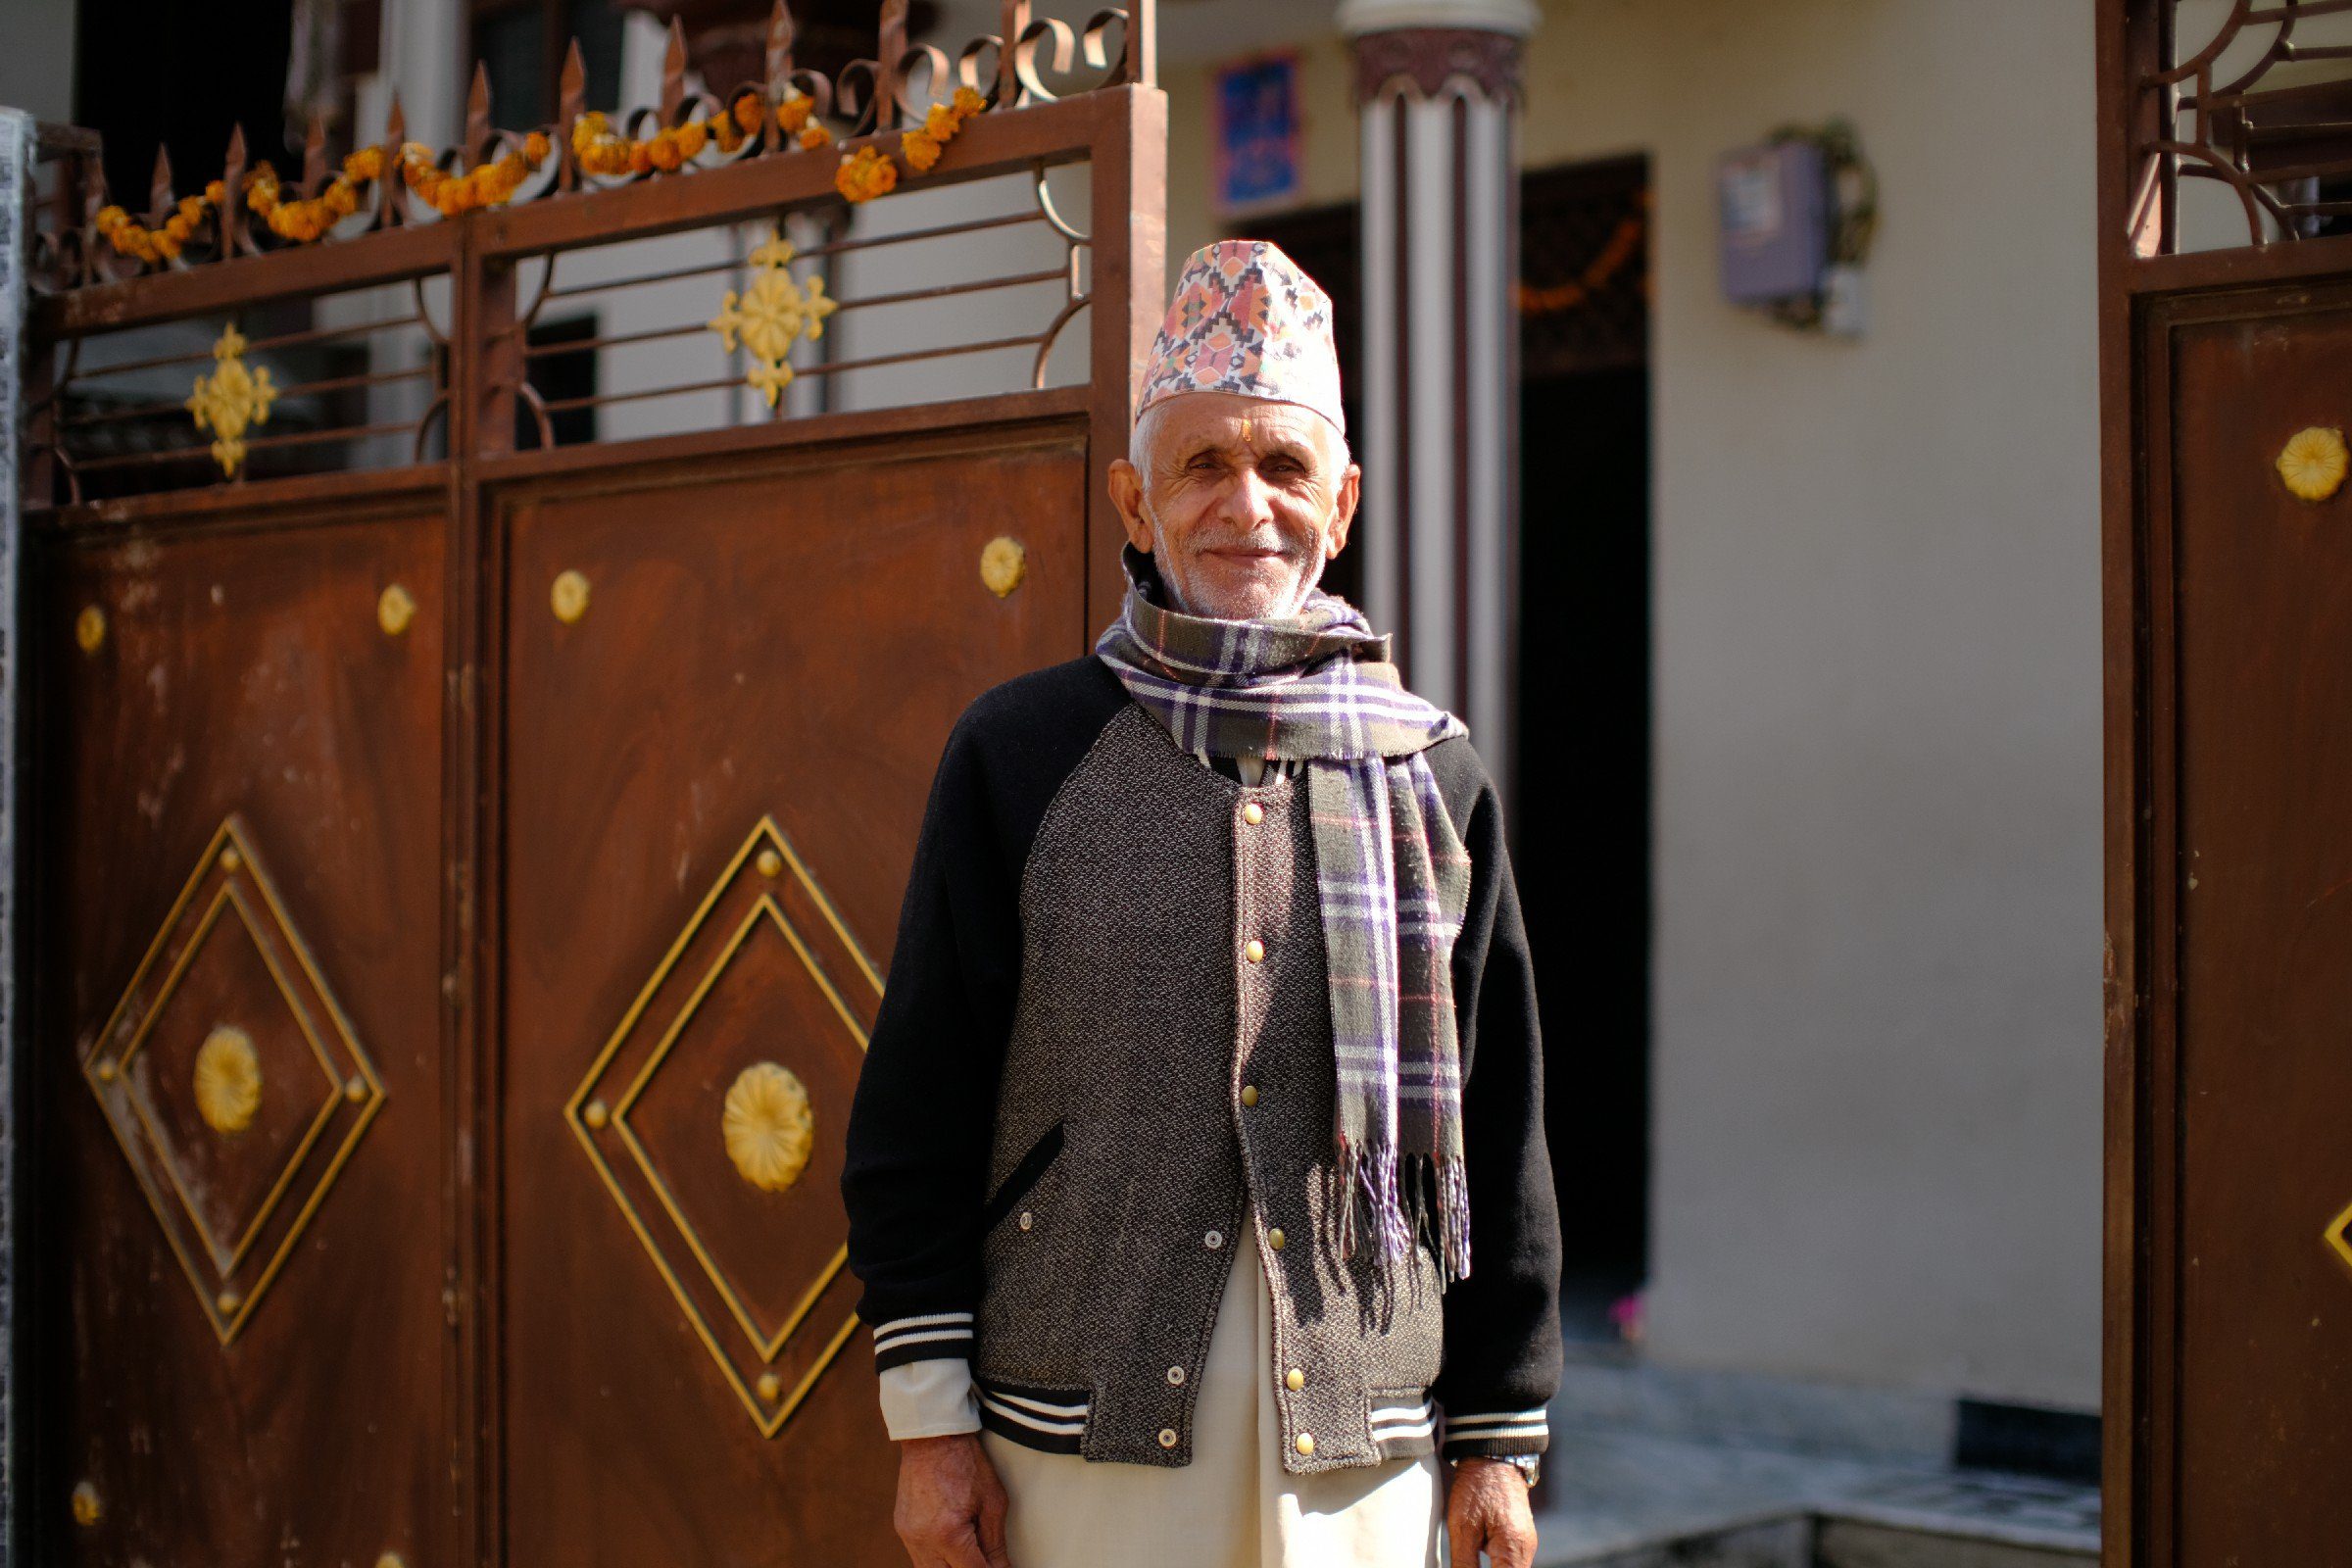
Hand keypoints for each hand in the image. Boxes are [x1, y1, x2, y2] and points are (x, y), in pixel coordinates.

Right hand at [893, 1433, 1011, 1567]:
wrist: (933, 1437)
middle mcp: (923, 1541)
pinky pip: (920, 1558)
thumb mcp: (993, 1503)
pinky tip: (952, 1549)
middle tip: (985, 1560)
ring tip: (969, 1555)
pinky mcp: (902, 1529)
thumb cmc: (966, 1463)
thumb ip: (995, 1545)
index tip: (1000, 1567)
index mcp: (949, 1534)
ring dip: (952, 1567)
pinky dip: (937, 1559)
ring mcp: (909, 1536)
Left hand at [1447, 1457, 1536, 1567]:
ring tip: (1470, 1554)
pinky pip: (1509, 1562)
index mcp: (1513, 1550)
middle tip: (1466, 1564)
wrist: (1493, 1456)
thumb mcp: (1463, 1528)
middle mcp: (1525, 1550)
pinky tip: (1477, 1557)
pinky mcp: (1519, 1537)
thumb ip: (1465, 1565)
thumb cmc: (1476, 1488)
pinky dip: (1496, 1566)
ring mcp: (1525, 1544)